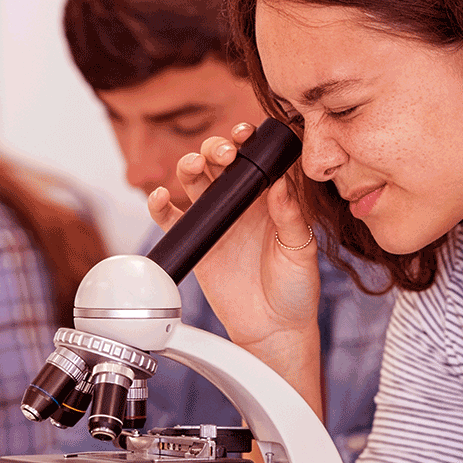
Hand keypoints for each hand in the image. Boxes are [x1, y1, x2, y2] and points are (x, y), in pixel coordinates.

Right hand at [148, 123, 322, 408]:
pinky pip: (173, 218)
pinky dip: (160, 204)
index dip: (247, 140)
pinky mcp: (197, 242)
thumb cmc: (295, 288)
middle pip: (219, 163)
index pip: (254, 159)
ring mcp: (216, 220)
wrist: (273, 328)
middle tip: (222, 154)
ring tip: (191, 167)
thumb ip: (291, 218)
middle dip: (215, 149)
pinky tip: (161, 197)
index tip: (244, 134)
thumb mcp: (301, 250)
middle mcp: (241, 204)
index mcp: (269, 198)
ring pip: (194, 182)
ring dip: (189, 166)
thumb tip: (281, 185)